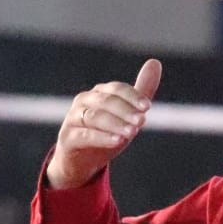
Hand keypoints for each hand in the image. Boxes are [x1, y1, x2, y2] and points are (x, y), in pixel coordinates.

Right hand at [45, 58, 160, 189]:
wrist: (80, 161)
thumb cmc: (105, 133)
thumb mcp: (126, 114)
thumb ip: (141, 92)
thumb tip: (155, 62)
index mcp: (99, 93)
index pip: (116, 89)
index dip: (132, 96)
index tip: (148, 107)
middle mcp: (84, 102)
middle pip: (106, 101)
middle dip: (125, 111)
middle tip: (142, 121)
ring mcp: (73, 119)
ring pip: (95, 117)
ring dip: (116, 124)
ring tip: (132, 133)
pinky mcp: (68, 138)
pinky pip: (85, 135)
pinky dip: (102, 137)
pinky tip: (118, 141)